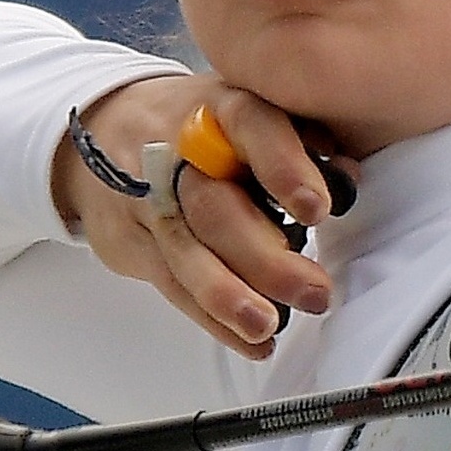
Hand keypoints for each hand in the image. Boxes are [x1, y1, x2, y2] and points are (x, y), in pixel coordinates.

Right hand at [52, 75, 355, 359]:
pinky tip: (250, 340)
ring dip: (230, 296)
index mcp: (221, 110)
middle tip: (313, 290)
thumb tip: (346, 176)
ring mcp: (147, 199)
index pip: (253, 130)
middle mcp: (178, 153)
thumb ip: (301, 137)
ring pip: (187, 253)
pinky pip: (173, 286)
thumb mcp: (249, 109)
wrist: (105, 129)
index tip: (317, 209)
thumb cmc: (198, 125)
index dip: (284, 168)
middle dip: (265, 258)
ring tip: (268, 325)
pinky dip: (213, 319)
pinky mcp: (132, 242)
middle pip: (215, 208)